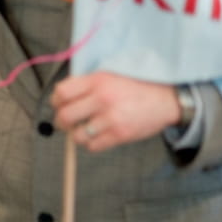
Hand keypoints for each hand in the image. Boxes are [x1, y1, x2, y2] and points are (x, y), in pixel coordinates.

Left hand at [51, 71, 179, 151]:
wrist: (165, 100)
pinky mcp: (119, 135)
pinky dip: (91, 144)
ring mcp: (110, 118)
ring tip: (83, 129)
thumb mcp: (109, 75)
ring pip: (76, 135)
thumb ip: (87, 84)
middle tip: (65, 122)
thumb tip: (62, 96)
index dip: (55, 101)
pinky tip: (97, 136)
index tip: (58, 104)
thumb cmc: (136, 87)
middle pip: (64, 116)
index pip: (62, 93)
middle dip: (61, 122)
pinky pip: (92, 146)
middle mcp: (101, 98)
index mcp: (97, 81)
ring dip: (76, 135)